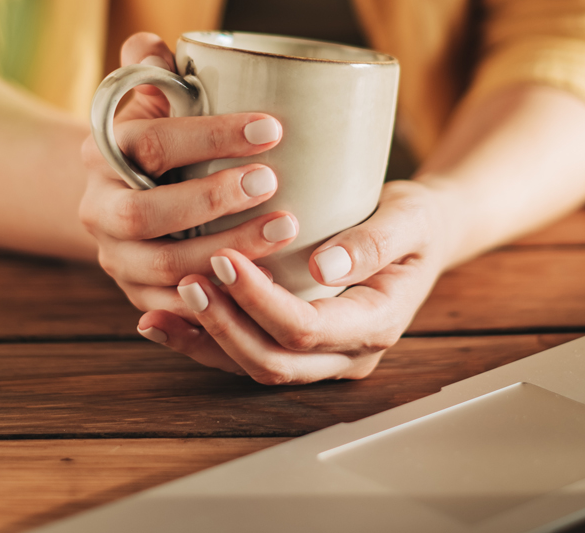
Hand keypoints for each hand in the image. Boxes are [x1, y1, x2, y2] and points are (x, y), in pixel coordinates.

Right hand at [79, 32, 301, 319]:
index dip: (210, 135)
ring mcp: (115, 256)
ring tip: (285, 229)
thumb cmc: (159, 136)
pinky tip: (263, 284)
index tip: (271, 127)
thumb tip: (151, 46)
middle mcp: (98, 208)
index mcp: (102, 152)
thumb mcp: (153, 99)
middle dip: (210, 200)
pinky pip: (174, 308)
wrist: (124, 195)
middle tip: (271, 182)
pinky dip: (217, 300)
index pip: (151, 143)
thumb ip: (154, 69)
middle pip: (144, 212)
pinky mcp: (138, 295)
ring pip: (164, 265)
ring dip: (226, 250)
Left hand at [133, 178, 465, 382]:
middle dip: (225, 324)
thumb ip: (373, 242)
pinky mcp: (296, 345)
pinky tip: (163, 321)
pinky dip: (202, 341)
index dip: (261, 301)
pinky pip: (244, 354)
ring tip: (163, 305)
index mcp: (376, 323)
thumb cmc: (416, 220)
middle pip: (274, 359)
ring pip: (254, 365)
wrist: (421, 234)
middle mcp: (346, 352)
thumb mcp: (409, 218)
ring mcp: (321, 357)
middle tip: (188, 279)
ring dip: (207, 339)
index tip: (226, 258)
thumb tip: (325, 267)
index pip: (307, 329)